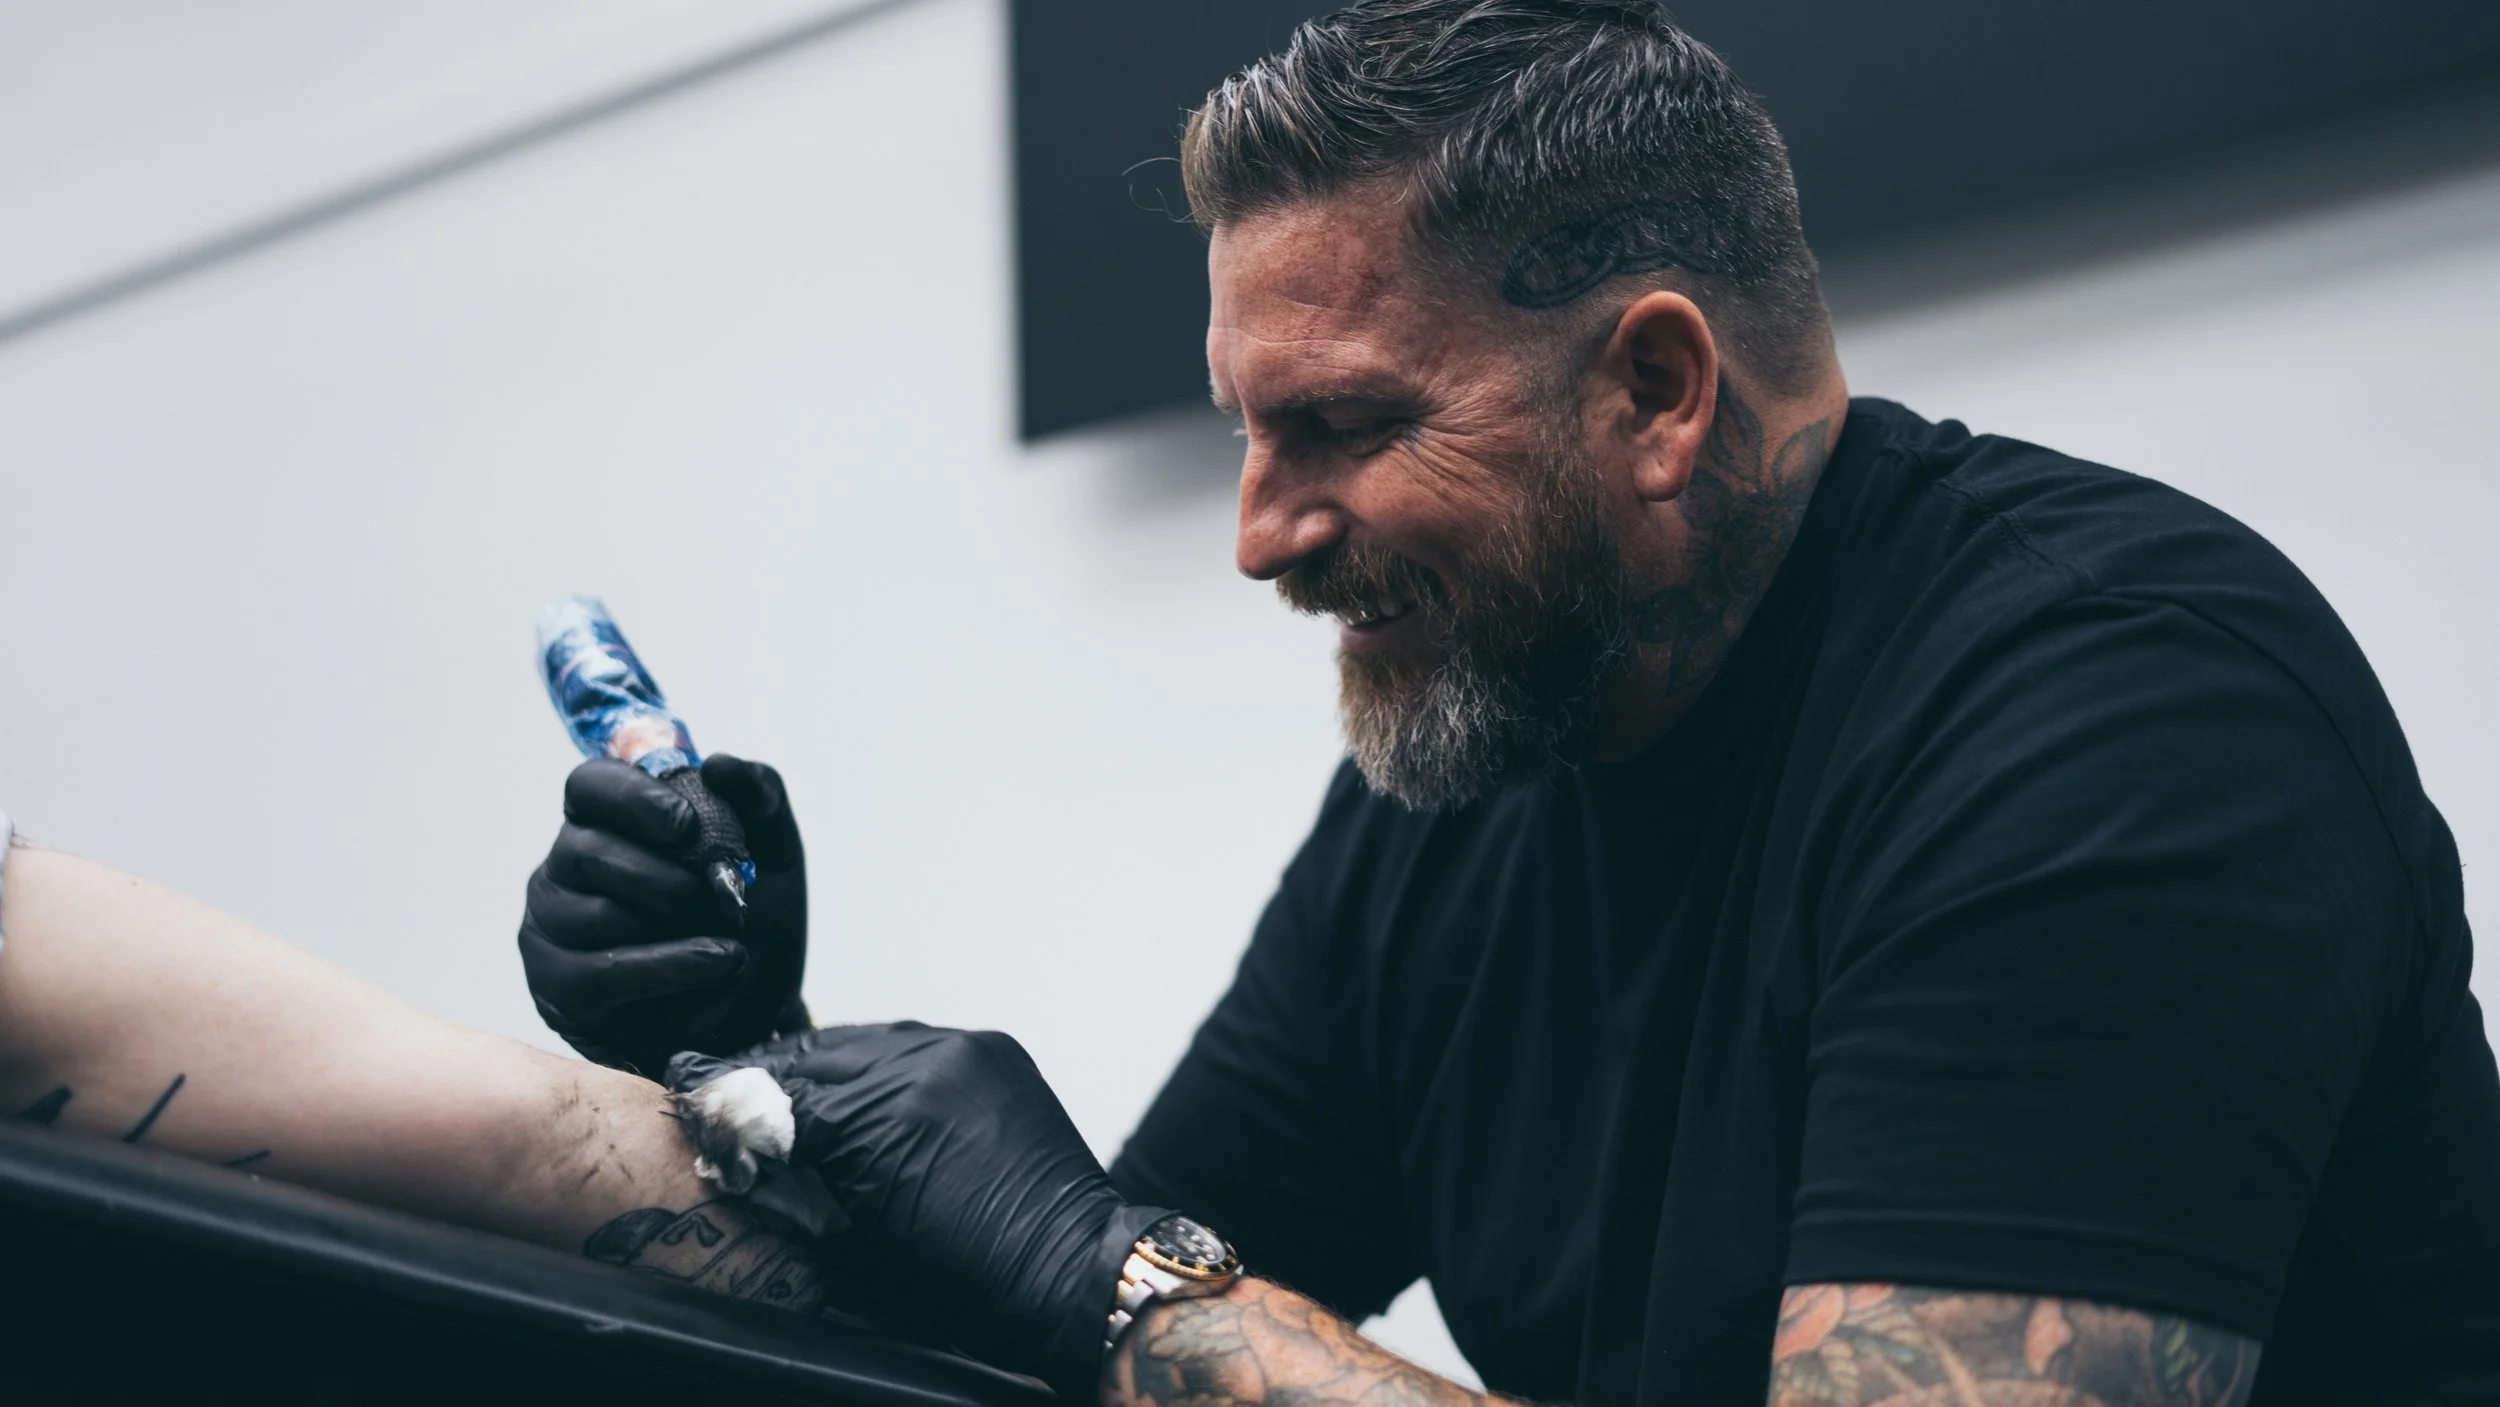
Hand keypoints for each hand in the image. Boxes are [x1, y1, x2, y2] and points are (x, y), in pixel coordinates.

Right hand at [519, 753, 808, 1076]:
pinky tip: (715, 964)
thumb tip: (720, 764)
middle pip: (587, 848)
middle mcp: (564, 869)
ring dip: (678, 926)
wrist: (758, 1018)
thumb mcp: (775, 860)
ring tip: (726, 940)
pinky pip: (603, 970)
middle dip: (671, 878)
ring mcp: (550, 928)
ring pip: (598, 912)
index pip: (589, 785)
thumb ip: (761, 800)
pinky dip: (671, 966)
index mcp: (607, 824)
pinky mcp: (557, 987)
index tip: (688, 825)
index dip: (634, 798)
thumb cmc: (751, 931)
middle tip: (724, 899)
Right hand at [675, 1024, 1169, 1397]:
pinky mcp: (992, 1048)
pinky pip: (915, 1043)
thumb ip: (800, 1177)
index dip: (731, 1098)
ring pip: (863, 1040)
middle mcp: (923, 1064)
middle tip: (729, 1093)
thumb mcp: (857, 1236)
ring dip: (824, 1066)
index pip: (779, 1092)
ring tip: (790, 1093)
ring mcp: (962, 1050)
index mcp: (883, 1113)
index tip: (696, 1094)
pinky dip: (882, 1064)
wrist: (1067, 1269)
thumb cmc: (969, 1277)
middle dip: (769, 1079)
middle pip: (814, 1056)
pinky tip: (862, 1088)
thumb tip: (749, 1146)